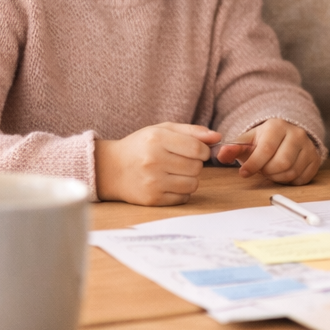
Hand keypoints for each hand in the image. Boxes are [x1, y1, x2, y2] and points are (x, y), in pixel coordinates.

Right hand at [96, 122, 218, 205]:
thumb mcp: (163, 130)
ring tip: (175, 173)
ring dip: (190, 179)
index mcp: (157, 139)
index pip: (197, 149)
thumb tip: (218, 137)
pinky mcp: (151, 199)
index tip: (196, 151)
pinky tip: (169, 184)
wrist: (111, 169)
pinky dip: (181, 192)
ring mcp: (152, 182)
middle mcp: (154, 161)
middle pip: (196, 168)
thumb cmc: (142, 146)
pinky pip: (182, 198)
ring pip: (192, 184)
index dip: (203, 151)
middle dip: (195, 164)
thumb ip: (192, 131)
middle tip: (181, 162)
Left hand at [223, 119, 321, 184]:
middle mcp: (297, 134)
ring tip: (271, 171)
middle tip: (262, 170)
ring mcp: (309, 146)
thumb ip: (232, 148)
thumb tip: (220, 154)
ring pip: (292, 172)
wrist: (285, 136)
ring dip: (277, 178)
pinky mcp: (315, 159)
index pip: (266, 149)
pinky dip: (290, 181)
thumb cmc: (263, 141)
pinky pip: (302, 178)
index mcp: (277, 126)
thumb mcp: (247, 142)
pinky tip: (283, 173)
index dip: (254, 165)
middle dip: (267, 172)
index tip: (243, 172)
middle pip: (281, 163)